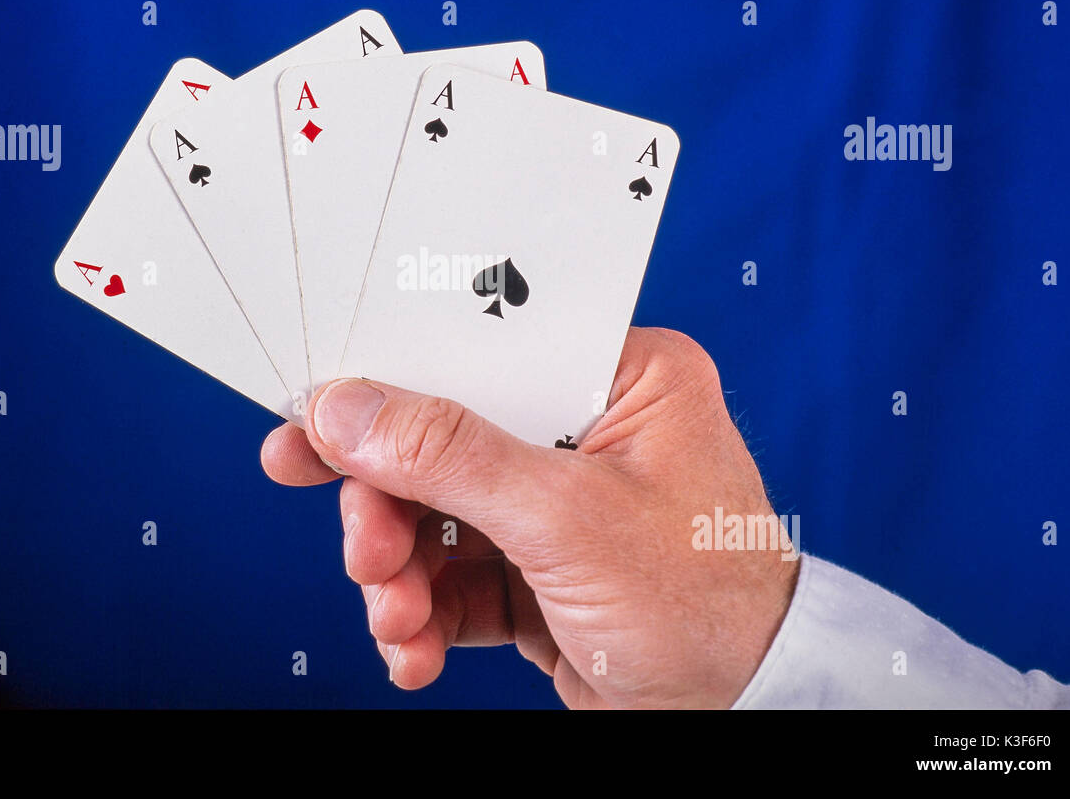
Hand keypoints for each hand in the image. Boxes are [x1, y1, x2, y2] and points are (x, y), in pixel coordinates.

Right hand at [260, 327, 798, 707]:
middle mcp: (587, 432)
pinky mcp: (539, 571)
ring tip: (395, 617)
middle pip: (444, 440)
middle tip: (360, 544)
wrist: (752, 716)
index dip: (393, 382)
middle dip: (388, 503)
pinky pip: (454, 577)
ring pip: (437, 515)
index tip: (317, 416)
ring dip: (398, 570)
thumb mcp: (568, 519)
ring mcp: (559, 505)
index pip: (482, 353)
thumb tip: (347, 409)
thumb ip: (449, 459)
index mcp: (621, 379)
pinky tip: (413, 648)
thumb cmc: (707, 605)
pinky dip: (423, 613)